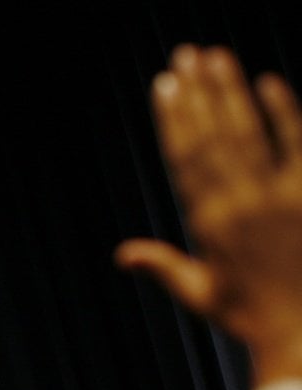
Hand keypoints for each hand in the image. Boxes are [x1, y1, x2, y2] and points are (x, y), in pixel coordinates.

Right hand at [116, 45, 301, 379]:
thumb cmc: (251, 316)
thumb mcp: (200, 295)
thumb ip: (162, 267)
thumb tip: (122, 253)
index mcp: (209, 224)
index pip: (185, 158)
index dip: (174, 119)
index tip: (164, 86)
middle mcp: (240, 203)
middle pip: (213, 136)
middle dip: (198, 93)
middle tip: (186, 55)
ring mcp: (278, 196)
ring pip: (249, 132)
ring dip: (231, 91)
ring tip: (216, 57)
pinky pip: (298, 143)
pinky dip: (285, 111)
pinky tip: (270, 82)